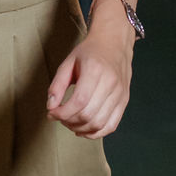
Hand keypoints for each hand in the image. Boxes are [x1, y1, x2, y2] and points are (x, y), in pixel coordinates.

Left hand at [46, 2, 134, 137]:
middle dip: (69, 121)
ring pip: (99, 123)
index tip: (52, 113)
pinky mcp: (124, 101)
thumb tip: (51, 107)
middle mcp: (111, 83)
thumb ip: (57, 85)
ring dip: (81, 129)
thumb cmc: (89, 52)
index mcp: (95, 70)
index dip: (63, 113)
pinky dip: (96, 133)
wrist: (114, 43)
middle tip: (59, 117)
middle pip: (88, 115)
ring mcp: (120, 94)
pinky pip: (111, 125)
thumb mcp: (68, 62)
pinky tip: (83, 129)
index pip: (79, 101)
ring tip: (70, 122)